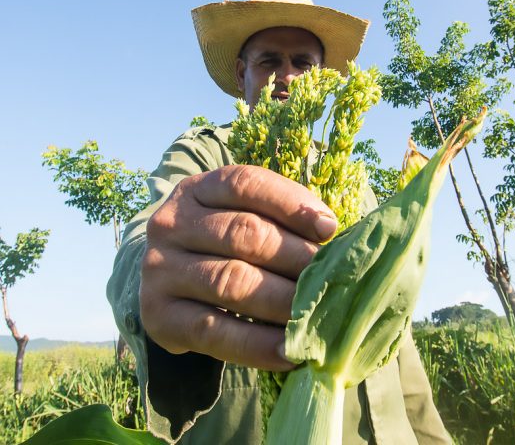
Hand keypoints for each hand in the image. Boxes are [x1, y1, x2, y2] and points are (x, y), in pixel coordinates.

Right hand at [139, 165, 336, 370]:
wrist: (167, 284)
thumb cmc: (223, 246)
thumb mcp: (241, 217)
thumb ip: (280, 220)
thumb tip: (329, 235)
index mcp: (197, 189)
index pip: (245, 184)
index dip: (291, 204)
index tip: (329, 229)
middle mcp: (171, 223)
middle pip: (243, 233)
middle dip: (295, 257)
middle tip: (332, 279)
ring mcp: (159, 270)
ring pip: (231, 281)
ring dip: (282, 301)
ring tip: (316, 315)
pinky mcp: (158, 316)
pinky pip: (213, 332)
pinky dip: (256, 345)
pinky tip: (288, 352)